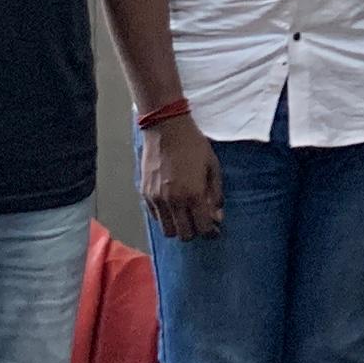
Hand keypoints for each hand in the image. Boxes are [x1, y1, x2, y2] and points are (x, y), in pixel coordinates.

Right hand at [141, 118, 225, 242]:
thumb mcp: (212, 166)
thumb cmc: (193, 144)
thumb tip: (217, 215)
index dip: (211, 232)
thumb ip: (216, 193)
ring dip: (178, 227)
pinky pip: (155, 217)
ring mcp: (157, 199)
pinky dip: (165, 217)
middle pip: (184, 235)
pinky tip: (172, 206)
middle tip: (199, 221)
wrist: (166, 128)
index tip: (213, 229)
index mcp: (193, 194)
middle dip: (195, 231)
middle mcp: (174, 201)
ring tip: (185, 215)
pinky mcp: (145, 194)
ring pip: (167, 231)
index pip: (203, 228)